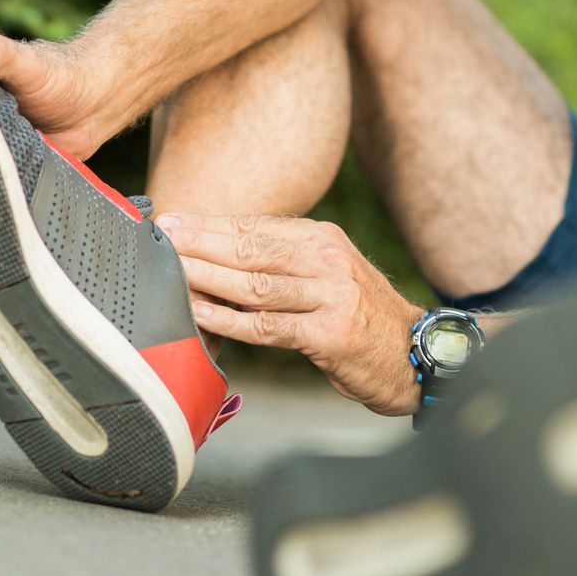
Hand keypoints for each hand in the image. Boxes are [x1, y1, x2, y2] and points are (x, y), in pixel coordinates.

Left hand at [159, 212, 423, 416]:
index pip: (256, 226)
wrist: (415, 354)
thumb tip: (219, 255)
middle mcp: (327, 259)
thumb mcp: (329, 275)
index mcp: (323, 238)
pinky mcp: (329, 333)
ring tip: (171, 271)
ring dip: (207, 277)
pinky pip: (266, 326)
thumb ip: (284, 263)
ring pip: (254, 284)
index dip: (210, 225)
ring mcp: (331, 295)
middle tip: (162, 238)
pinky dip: (228, 320)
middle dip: (200, 243)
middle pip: (250, 248)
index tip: (172, 221)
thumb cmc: (360, 317)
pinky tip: (200, 314)